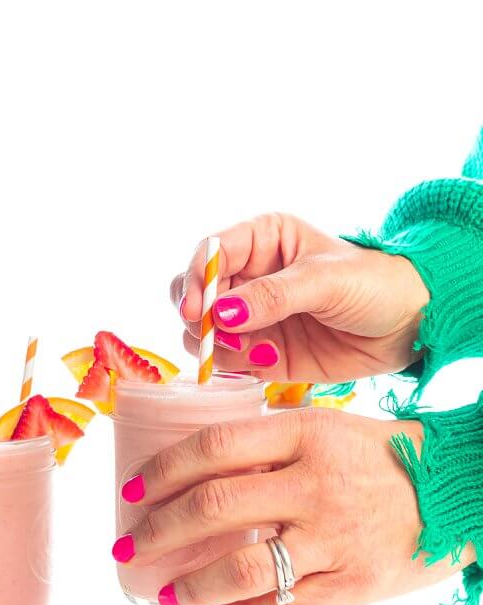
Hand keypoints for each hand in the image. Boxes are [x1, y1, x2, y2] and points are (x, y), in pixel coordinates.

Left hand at [116, 409, 473, 604]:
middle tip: (130, 547)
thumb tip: (196, 471)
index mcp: (305, 433)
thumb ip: (269, 446)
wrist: (459, 492)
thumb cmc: (383, 457)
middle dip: (159, 531)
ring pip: (242, 567)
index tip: (132, 488)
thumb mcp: (328, 429)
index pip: (214, 447)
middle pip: (215, 507)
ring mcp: (335, 536)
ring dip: (192, 585)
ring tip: (167, 595)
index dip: (164, 469)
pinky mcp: (354, 583)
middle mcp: (316, 483)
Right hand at [171, 214, 428, 381]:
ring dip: (214, 344)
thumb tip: (221, 312)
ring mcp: (253, 316)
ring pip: (204, 330)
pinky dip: (233, 364)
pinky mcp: (261, 351)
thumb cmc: (375, 284)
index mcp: (262, 240)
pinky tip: (264, 360)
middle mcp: (250, 276)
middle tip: (212, 335)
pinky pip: (228, 359)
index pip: (211, 253)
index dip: (196, 279)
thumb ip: (273, 296)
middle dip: (198, 316)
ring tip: (249, 350)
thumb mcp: (325, 280)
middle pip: (195, 293)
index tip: (195, 309)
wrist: (409, 326)